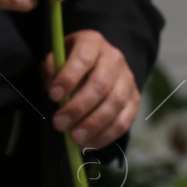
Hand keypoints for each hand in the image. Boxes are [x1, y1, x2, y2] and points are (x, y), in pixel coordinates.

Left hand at [41, 30, 138, 150]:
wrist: (98, 63)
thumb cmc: (70, 63)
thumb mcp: (56, 59)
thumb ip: (52, 72)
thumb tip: (56, 93)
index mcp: (92, 42)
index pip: (84, 58)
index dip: (69, 77)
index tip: (53, 96)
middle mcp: (114, 58)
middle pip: (101, 84)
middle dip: (79, 107)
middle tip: (59, 124)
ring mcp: (127, 79)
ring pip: (115, 103)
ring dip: (93, 124)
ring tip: (74, 138)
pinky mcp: (135, 99)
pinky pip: (124, 120)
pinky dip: (106, 135)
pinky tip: (89, 144)